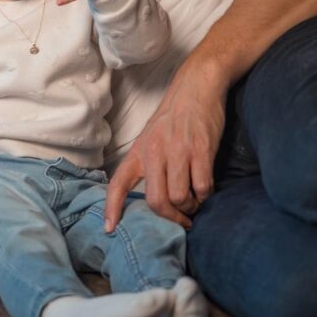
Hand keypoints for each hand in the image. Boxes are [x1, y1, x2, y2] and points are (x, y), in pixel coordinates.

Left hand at [104, 59, 225, 231]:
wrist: (196, 87)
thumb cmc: (174, 116)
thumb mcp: (151, 137)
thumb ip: (148, 163)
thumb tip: (154, 196)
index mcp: (139, 152)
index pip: (118, 183)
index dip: (112, 208)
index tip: (110, 229)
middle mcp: (155, 153)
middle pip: (156, 201)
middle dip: (170, 217)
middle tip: (182, 220)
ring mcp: (178, 152)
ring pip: (180, 198)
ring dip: (190, 207)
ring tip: (195, 201)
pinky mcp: (201, 150)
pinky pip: (202, 187)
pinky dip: (206, 195)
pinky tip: (206, 190)